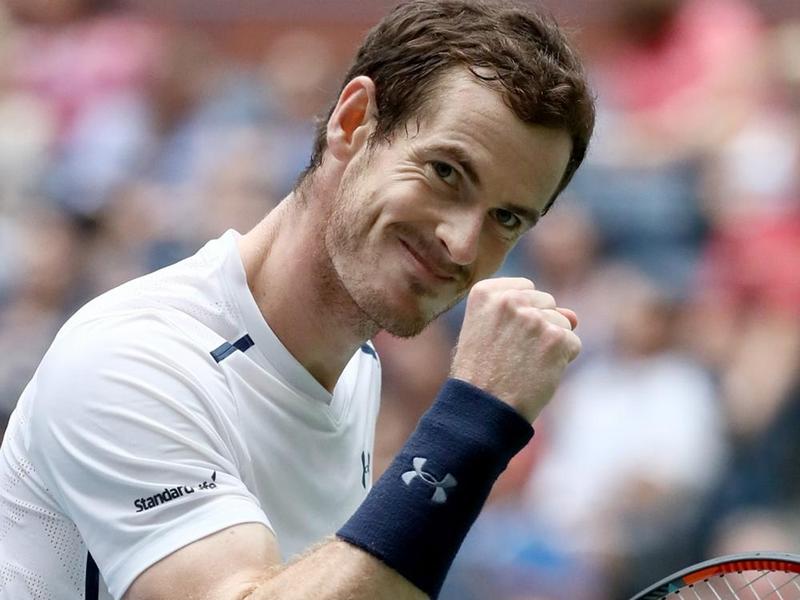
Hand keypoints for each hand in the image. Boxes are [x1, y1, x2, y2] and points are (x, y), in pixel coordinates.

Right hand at [450, 277, 580, 421]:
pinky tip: (538, 373)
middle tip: (513, 355)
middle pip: (546, 303)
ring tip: (524, 365)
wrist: (483, 408)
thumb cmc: (482, 373)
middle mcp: (509, 299)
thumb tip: (573, 315)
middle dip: (538, 327)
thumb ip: (526, 312)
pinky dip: (561, 361)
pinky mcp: (556, 337)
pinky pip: (573, 344)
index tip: (502, 338)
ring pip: (563, 323)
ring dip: (551, 344)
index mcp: (485, 292)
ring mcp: (534, 317)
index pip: (525, 289)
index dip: (520, 316)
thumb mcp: (488, 332)